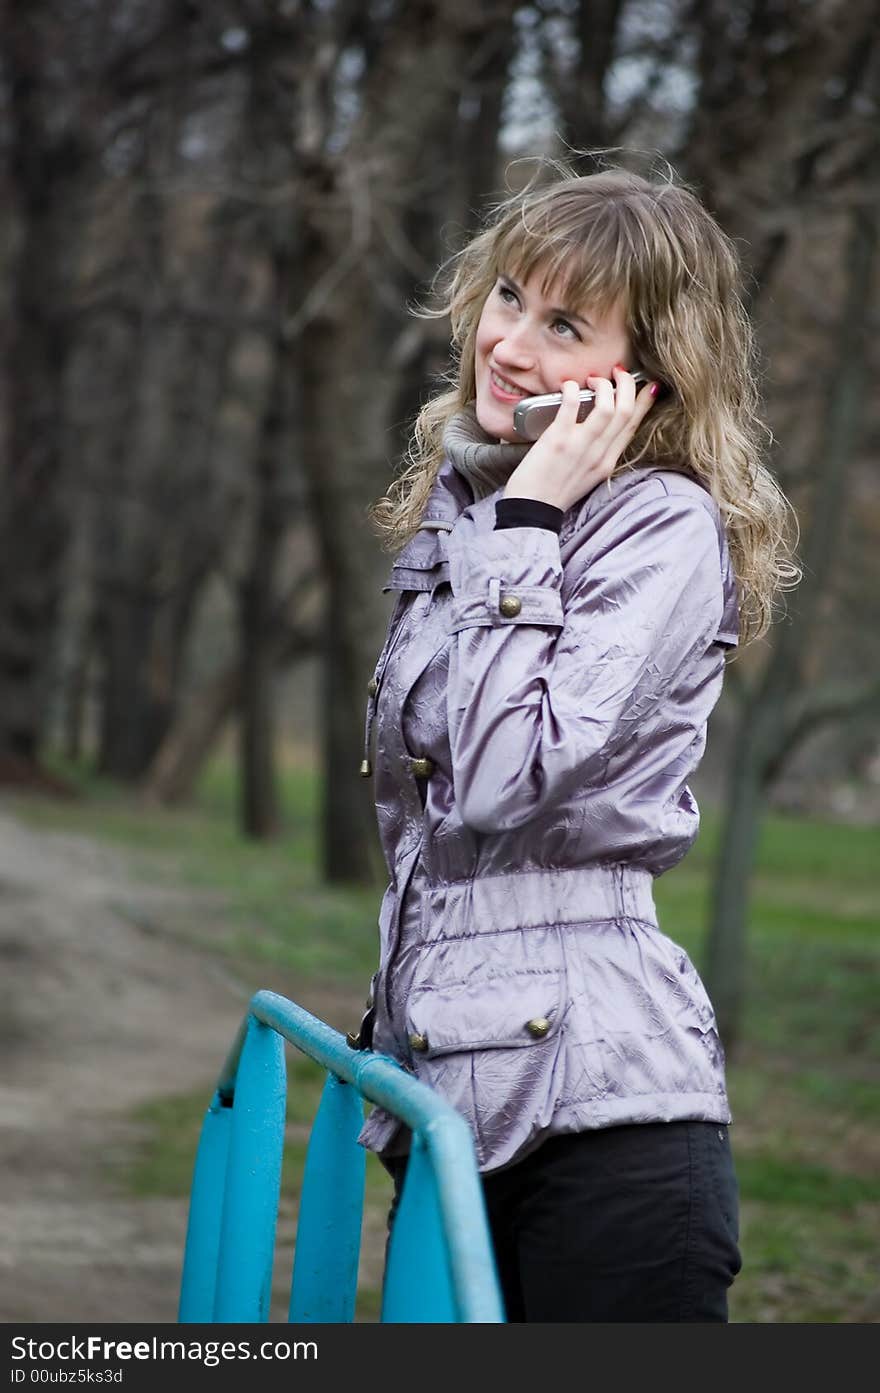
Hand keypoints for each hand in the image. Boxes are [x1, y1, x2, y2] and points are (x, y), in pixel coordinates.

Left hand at [503, 367, 657, 511]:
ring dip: (604, 385)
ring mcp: (580, 446)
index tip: (649, 386)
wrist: (531, 511)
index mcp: (607, 463)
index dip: (644, 402)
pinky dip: (572, 389)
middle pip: (626, 411)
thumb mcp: (587, 476)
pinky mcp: (558, 440)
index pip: (633, 426)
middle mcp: (599, 454)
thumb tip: (599, 426)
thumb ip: (597, 453)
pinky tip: (568, 385)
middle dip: (627, 384)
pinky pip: (572, 405)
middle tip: (618, 373)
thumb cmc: (553, 492)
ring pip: (608, 407)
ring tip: (593, 379)